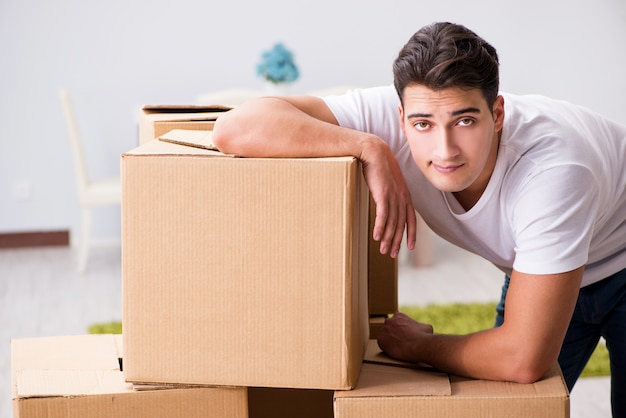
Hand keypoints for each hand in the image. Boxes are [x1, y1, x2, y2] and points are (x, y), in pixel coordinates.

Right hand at [360, 140, 415, 256]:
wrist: (374, 152)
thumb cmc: (379, 165)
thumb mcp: (389, 181)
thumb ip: (390, 192)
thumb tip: (386, 200)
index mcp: (405, 195)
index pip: (411, 219)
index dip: (411, 234)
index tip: (410, 247)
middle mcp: (401, 197)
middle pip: (401, 224)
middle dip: (397, 241)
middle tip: (393, 254)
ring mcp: (393, 196)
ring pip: (392, 222)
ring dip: (387, 238)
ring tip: (383, 250)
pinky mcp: (382, 194)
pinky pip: (382, 215)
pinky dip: (380, 227)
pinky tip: (376, 237)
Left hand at [377, 312, 433, 362]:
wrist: (419, 345)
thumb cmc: (423, 336)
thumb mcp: (425, 326)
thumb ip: (419, 325)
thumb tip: (421, 328)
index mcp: (399, 316)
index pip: (396, 321)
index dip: (399, 328)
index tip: (403, 334)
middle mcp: (389, 321)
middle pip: (388, 327)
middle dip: (392, 333)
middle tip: (399, 341)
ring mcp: (384, 330)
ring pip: (384, 336)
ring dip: (389, 341)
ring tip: (397, 347)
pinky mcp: (380, 340)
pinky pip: (382, 344)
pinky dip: (386, 348)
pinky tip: (394, 351)